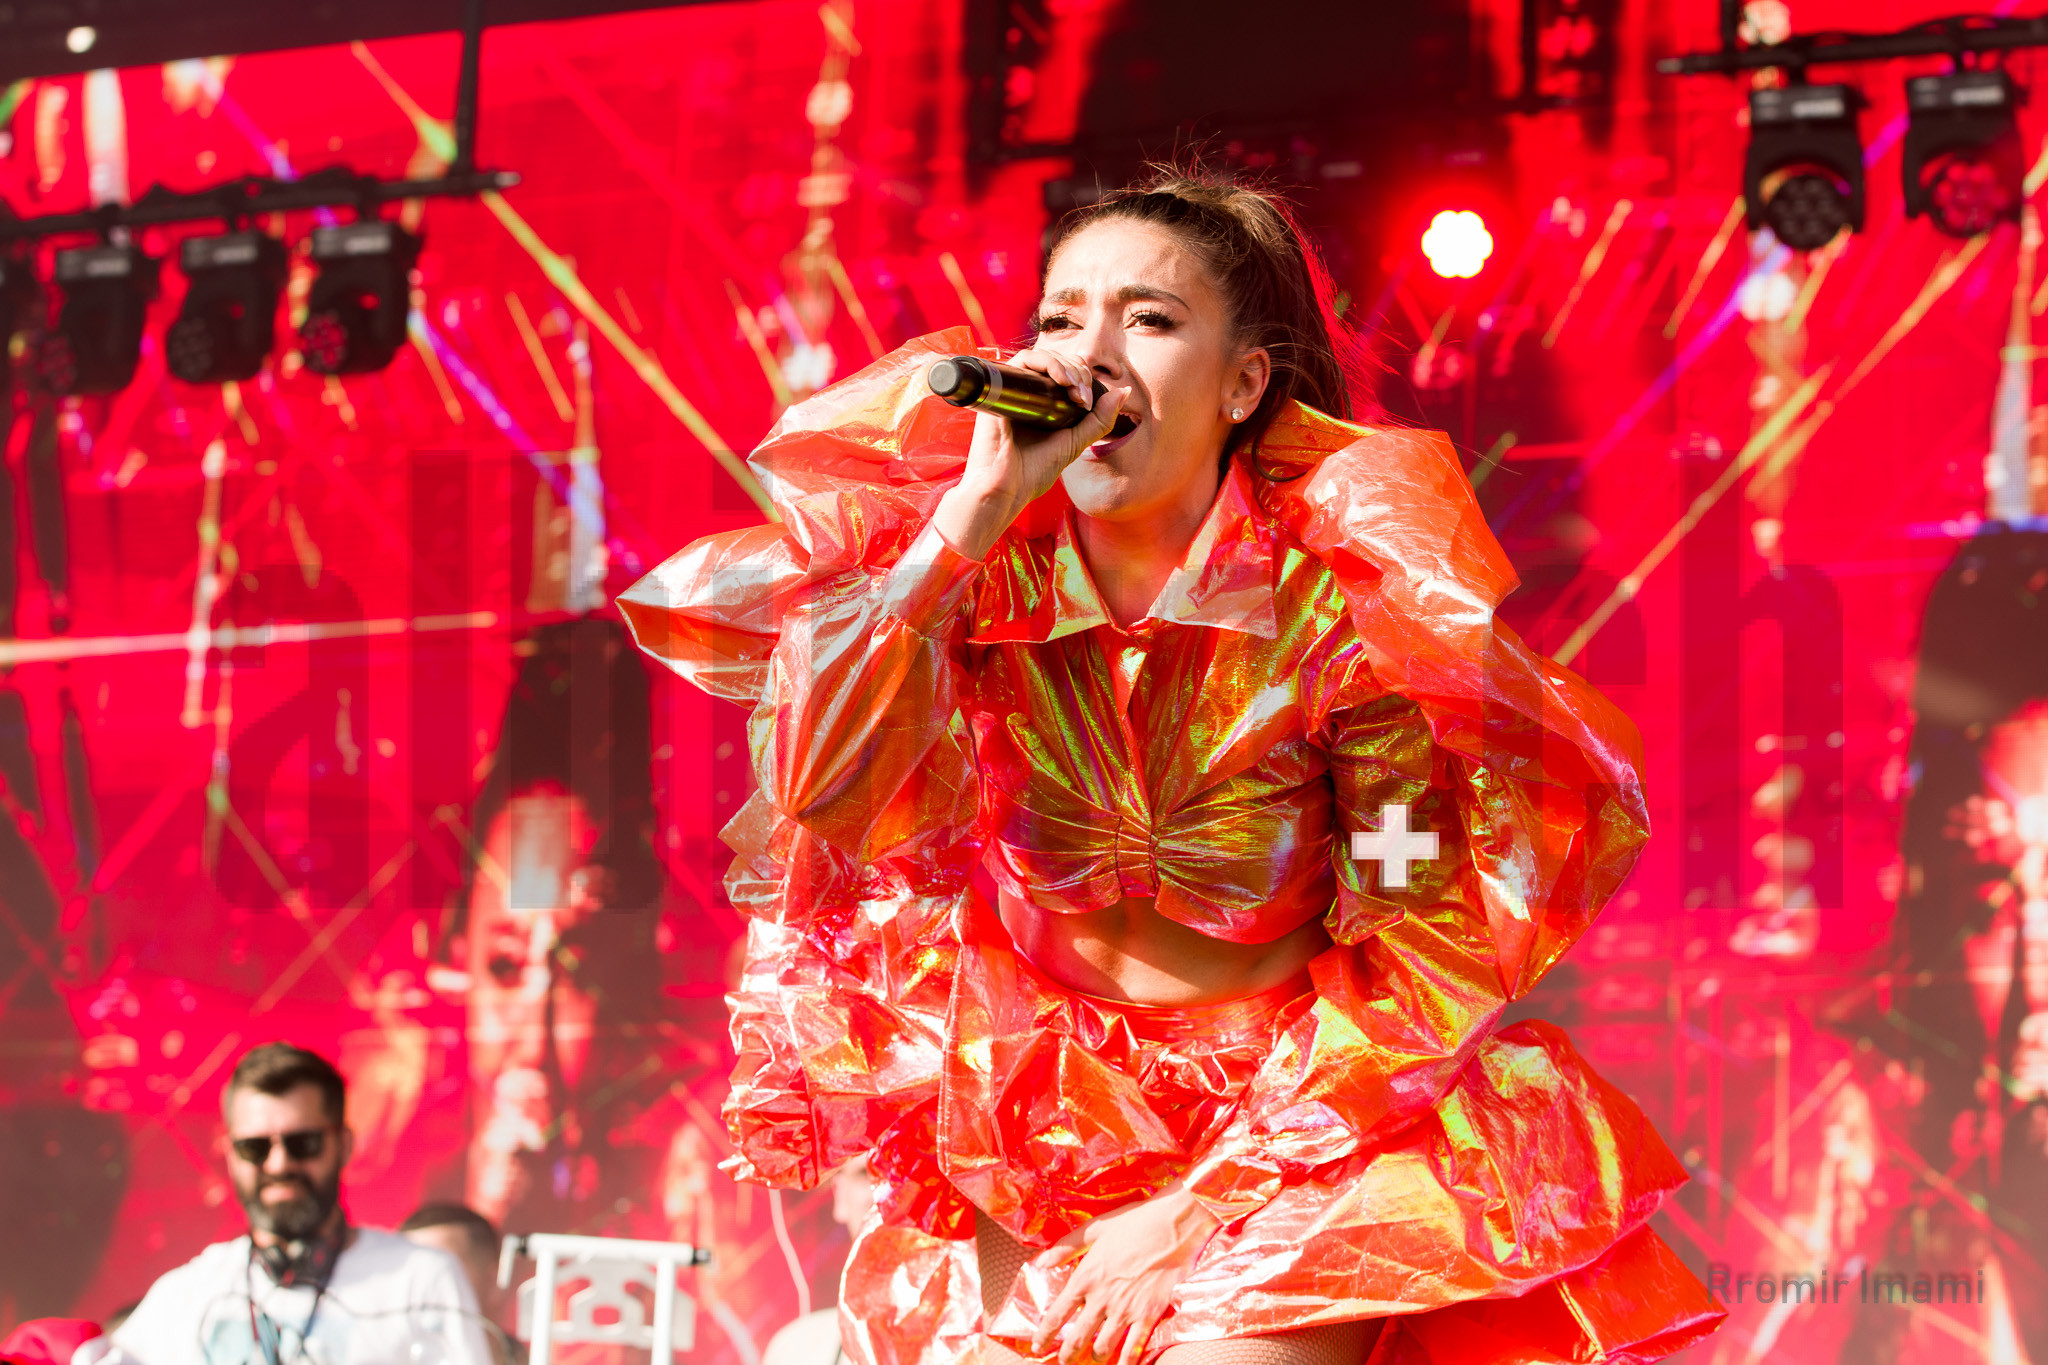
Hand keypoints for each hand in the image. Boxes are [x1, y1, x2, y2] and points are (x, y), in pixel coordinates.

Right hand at [932, 347, 1128, 560]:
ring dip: (1065, 366)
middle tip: (1082, 398)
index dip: (1083, 378)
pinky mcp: (1000, 387)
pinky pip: (1024, 359)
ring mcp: (1014, 389)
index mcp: (1044, 404)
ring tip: (1074, 388)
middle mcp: (1028, 393)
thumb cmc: (1034, 470)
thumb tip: (1123, 391)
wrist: (1005, 487)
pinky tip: (1060, 379)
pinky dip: (1046, 362)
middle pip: (1057, 361)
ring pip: (1042, 356)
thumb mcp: (1076, 442)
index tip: (1087, 403)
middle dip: (1078, 373)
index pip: (1067, 372)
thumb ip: (1100, 419)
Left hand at [1030, 1181, 1217, 1364]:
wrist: (1173, 1224)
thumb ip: (1065, 1246)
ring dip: (1095, 1357)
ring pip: (1103, 1348)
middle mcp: (1101, 1299)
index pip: (1057, 1315)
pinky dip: (1126, 1362)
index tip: (1037, 1347)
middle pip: (1078, 1338)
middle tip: (1064, 1361)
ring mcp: (1126, 1309)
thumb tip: (1039, 1262)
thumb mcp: (1094, 1228)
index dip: (1044, 1335)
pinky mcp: (1149, 1314)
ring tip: (1093, 1359)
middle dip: (1068, 1355)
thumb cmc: (1134, 1221)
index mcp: (1085, 1277)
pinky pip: (1134, 1348)